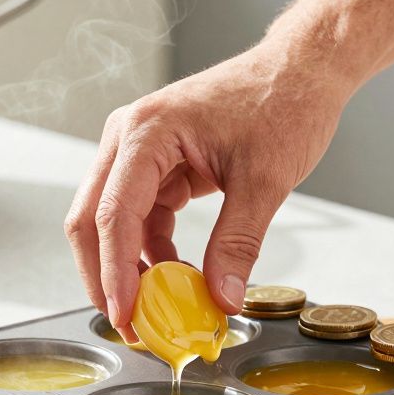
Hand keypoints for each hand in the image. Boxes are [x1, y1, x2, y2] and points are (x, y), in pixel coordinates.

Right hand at [63, 37, 351, 341]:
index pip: (114, 214)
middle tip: (129, 323)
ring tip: (155, 310)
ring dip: (127, 268)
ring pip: (110, 223)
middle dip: (104, 276)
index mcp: (147, 131)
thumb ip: (238, 243)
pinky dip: (151, 253)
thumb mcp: (265, 180)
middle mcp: (129, 137)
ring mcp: (138, 152)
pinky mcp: (155, 166)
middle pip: (91, 219)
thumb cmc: (283, 102)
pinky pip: (139, 219)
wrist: (301, 70)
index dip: (115, 272)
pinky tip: (175, 278)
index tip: (127, 314)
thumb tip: (221, 298)